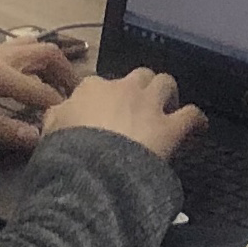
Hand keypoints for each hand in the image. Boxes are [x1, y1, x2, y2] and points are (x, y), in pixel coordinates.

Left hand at [0, 40, 81, 151]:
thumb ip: (0, 131)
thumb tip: (38, 138)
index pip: (42, 91)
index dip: (59, 111)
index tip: (74, 128)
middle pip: (45, 54)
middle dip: (66, 75)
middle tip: (78, 100)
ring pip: (31, 48)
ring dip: (50, 65)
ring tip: (59, 90)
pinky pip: (17, 51)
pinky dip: (33, 63)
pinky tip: (28, 82)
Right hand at [44, 67, 205, 163]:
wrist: (94, 170)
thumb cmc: (68, 152)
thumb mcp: (49, 130)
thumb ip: (56, 116)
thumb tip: (58, 114)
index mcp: (91, 88)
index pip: (100, 83)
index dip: (104, 97)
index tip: (104, 110)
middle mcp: (123, 88)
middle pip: (138, 75)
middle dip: (141, 87)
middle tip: (140, 105)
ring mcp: (148, 105)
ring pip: (165, 83)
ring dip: (167, 93)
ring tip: (167, 106)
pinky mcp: (169, 127)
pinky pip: (191, 114)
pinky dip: (196, 119)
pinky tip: (198, 125)